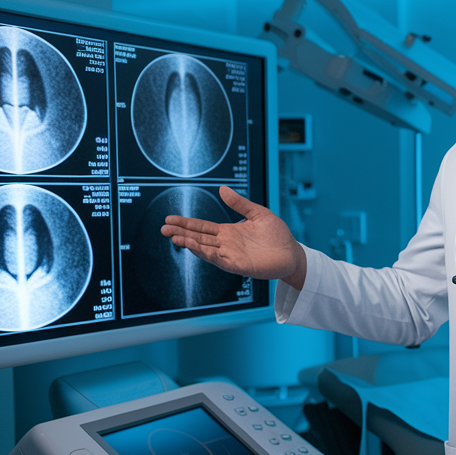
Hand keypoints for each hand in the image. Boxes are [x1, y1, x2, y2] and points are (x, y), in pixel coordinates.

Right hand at [160, 186, 305, 286]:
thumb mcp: (258, 213)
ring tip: (175, 238)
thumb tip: (222, 189)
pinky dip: (209, 255)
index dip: (186, 223)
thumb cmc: (276, 235)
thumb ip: (240, 203)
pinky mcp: (240, 265)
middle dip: (181, 233)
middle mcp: (226, 244)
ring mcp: (231, 255)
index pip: (202, 227)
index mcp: (229, 232)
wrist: (292, 253)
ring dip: (191, 244)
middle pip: (199, 238)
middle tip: (163, 229)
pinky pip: (220, 260)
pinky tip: (197, 248)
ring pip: (206, 250)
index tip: (170, 220)